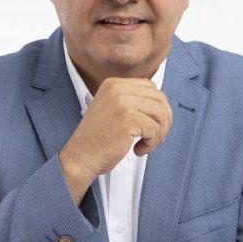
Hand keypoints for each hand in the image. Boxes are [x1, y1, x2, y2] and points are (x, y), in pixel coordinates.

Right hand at [59, 77, 172, 204]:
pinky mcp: (128, 118)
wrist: (79, 158)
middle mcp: (118, 88)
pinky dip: (151, 143)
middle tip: (154, 138)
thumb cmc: (96, 140)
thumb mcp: (112, 110)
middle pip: (160, 99)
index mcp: (114, 83)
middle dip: (163, 121)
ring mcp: (123, 102)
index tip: (152, 124)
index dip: (157, 108)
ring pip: (161, 113)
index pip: (151, 88)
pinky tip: (137, 149)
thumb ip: (131, 101)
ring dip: (158, 133)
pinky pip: (155, 129)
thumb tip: (161, 103)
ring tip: (146, 144)